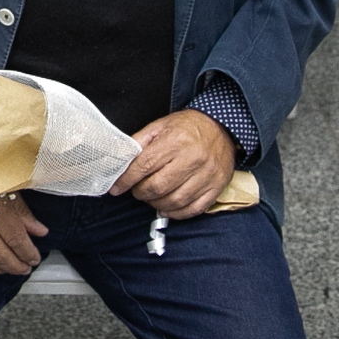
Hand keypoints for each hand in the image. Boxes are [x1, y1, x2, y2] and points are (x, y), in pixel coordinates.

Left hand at [109, 108, 237, 218]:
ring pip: (174, 201)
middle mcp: (193, 158)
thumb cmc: (188, 127)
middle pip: (158, 187)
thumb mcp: (160, 126)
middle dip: (140, 193)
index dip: (127, 180)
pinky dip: (176, 213)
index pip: (144, 166)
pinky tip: (167, 206)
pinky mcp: (216, 187)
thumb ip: (138, 142)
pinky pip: (193, 209)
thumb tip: (119, 159)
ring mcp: (207, 175)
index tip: (117, 187)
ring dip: (156, 204)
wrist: (221, 127)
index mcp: (176, 141)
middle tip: (137, 190)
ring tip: (151, 197)